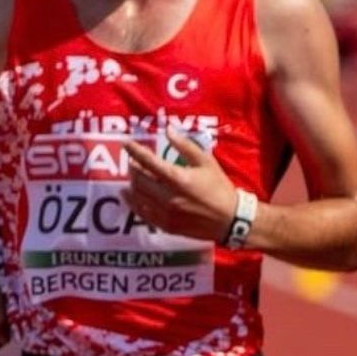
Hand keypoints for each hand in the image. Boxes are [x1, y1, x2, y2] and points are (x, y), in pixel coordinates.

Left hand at [124, 129, 238, 240]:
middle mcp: (168, 197)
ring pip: (137, 197)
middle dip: (133, 168)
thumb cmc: (219, 187)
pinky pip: (142, 213)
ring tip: (133, 176)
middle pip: (139, 180)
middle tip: (133, 161)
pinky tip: (131, 195)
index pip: (149, 162)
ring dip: (132, 184)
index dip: (135, 151)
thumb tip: (168, 130)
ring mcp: (165, 213)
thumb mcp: (206, 162)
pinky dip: (134, 202)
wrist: (229, 219)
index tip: (127, 143)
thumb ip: (185, 146)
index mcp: (178, 179)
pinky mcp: (165, 225)